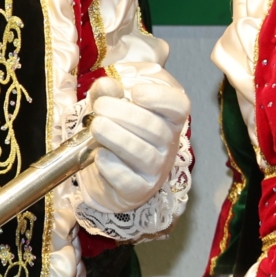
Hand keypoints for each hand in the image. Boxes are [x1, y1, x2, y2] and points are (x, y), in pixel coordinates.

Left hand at [81, 74, 186, 213]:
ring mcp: (156, 169)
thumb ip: (108, 91)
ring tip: (96, 127)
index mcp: (168, 118)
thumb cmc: (116, 129)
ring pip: (143, 154)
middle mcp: (168, 144)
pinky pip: (129, 181)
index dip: (160, 98)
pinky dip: (112, 167)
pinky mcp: (138, 190)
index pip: (179, 106)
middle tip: (100, 107)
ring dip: (117, 138)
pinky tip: (100, 155)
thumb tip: (106, 85)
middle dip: (125, 114)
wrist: (107, 169)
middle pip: (157, 129)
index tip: (135, 92)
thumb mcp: (112, 102)